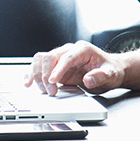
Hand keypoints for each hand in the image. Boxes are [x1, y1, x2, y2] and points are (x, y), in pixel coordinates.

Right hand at [24, 42, 139, 95]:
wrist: (110, 70)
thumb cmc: (110, 70)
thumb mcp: (111, 74)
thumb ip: (101, 76)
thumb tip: (88, 79)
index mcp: (82, 49)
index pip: (66, 57)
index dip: (58, 69)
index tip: (53, 81)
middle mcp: (69, 50)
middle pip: (50, 57)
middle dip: (46, 75)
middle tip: (50, 92)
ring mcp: (61, 58)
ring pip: (41, 59)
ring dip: (37, 74)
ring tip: (40, 89)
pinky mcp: (56, 66)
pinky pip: (40, 66)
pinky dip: (32, 73)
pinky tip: (28, 82)